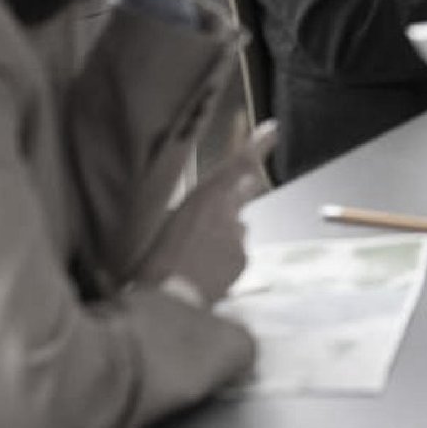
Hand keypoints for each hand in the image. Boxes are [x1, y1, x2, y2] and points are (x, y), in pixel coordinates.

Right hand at [138, 121, 274, 305]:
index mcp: (204, 196)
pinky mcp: (242, 259)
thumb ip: (197, 210)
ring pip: (237, 227)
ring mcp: (238, 236)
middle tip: (229, 196)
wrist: (165, 297)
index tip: (273, 130)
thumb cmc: (154, 259)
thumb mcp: (168, 222)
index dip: (258, 145)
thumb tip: (211, 213)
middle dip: (241, 188)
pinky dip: (224, 258)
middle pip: (245, 188)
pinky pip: (236, 252)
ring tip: (196, 254)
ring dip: (224, 234)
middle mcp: (227, 212)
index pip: (238, 164)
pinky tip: (204, 271)